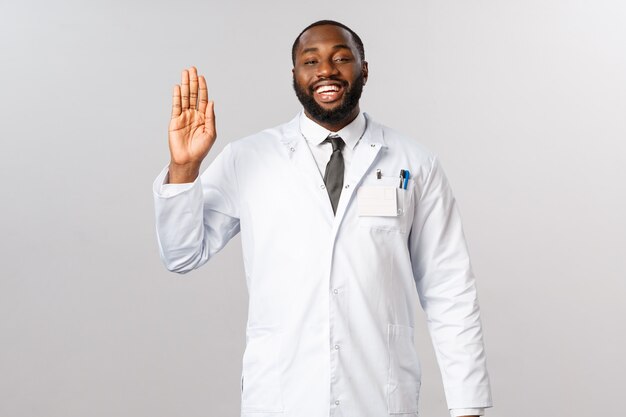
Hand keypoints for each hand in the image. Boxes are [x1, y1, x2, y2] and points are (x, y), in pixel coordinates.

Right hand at [167, 66, 215, 182]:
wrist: (188, 159)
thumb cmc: (201, 149)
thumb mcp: (211, 133)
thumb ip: (210, 117)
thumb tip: (212, 102)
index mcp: (203, 117)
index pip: (203, 99)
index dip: (203, 88)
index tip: (202, 77)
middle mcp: (193, 115)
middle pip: (193, 94)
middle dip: (193, 82)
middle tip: (192, 69)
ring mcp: (184, 116)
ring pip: (184, 97)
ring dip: (185, 85)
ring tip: (185, 73)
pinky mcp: (175, 120)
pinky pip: (176, 106)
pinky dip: (177, 96)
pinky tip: (177, 87)